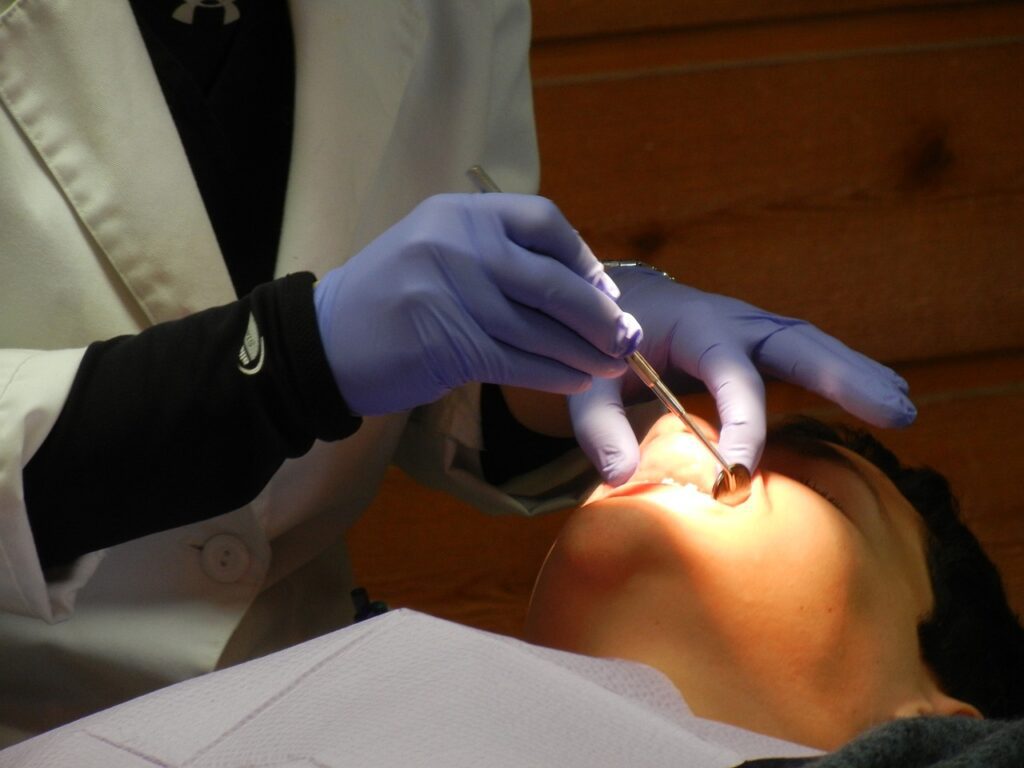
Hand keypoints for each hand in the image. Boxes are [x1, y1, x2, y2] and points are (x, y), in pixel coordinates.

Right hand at [314, 194, 641, 415]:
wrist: (323, 341)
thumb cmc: (390, 297)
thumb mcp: (436, 249)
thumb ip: (496, 254)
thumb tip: (580, 285)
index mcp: (459, 212)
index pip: (543, 221)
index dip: (583, 259)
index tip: (605, 291)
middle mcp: (457, 244)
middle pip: (551, 281)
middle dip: (598, 316)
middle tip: (627, 339)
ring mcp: (450, 294)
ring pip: (539, 328)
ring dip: (582, 353)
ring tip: (610, 367)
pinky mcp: (447, 345)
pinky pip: (517, 361)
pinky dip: (553, 374)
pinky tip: (575, 382)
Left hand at [570, 265, 915, 485]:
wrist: (613, 304)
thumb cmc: (602, 345)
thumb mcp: (587, 382)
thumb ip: (599, 427)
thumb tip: (620, 479)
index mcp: (692, 326)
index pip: (729, 373)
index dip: (741, 420)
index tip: (740, 470)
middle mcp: (733, 321)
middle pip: (796, 342)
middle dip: (844, 374)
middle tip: (893, 410)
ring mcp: (752, 329)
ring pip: (812, 346)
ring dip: (859, 375)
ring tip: (904, 410)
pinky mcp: (761, 344)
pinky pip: (808, 356)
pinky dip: (846, 375)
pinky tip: (883, 400)